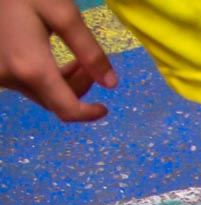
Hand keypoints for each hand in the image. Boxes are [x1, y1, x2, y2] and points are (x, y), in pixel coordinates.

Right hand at [0, 0, 115, 121]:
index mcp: (31, 67)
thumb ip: (89, 50)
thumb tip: (111, 84)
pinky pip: (28, 85)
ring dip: (65, 84)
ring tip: (77, 60)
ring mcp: (1, 76)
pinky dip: (47, 79)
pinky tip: (55, 60)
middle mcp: (12, 78)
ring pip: (43, 95)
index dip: (89, 114)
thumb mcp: (64, 14)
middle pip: (56, 103)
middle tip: (90, 65)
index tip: (104, 108)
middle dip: (80, 88)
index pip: (66, 110)